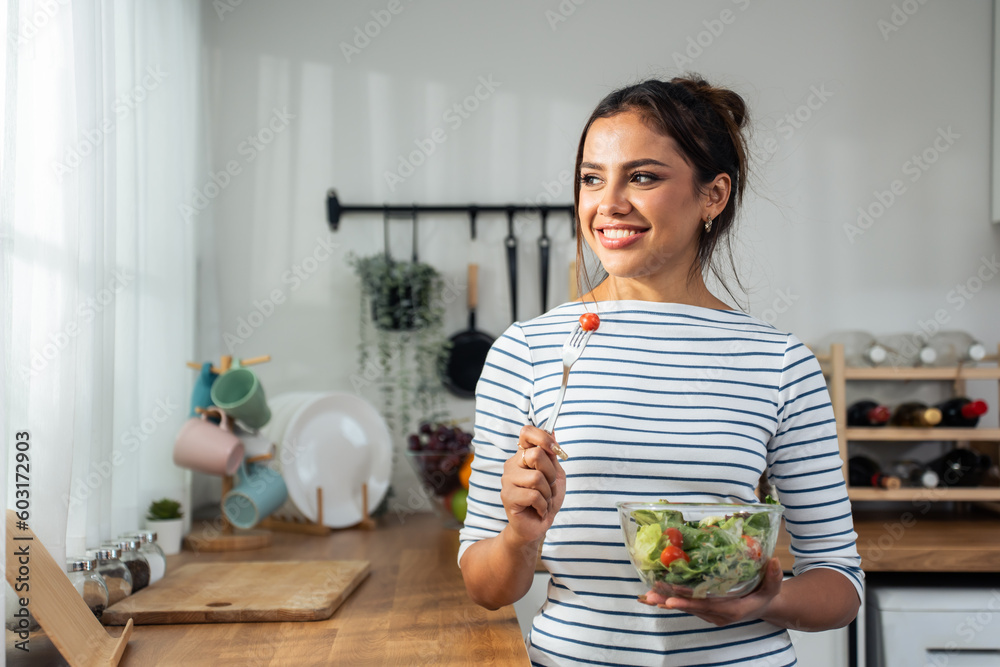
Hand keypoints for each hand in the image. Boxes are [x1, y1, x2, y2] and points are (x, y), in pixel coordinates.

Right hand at [499, 425, 565, 545]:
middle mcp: (512, 464)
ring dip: (547, 493)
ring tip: (543, 500)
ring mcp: (507, 480)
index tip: (555, 449)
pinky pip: (533, 495)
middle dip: (551, 473)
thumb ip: (552, 454)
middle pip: (536, 454)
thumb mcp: (556, 474)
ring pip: (536, 477)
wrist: (537, 525)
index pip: (526, 432)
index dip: (543, 437)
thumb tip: (552, 430)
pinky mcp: (507, 497)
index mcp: (523, 456)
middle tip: (549, 486)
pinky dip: (543, 505)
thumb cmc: (546, 499)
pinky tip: (538, 509)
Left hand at [639, 558, 783, 626]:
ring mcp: (710, 614)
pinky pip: (687, 606)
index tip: (671, 599)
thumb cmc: (765, 595)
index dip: (689, 602)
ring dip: (666, 602)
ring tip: (648, 596)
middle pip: (691, 608)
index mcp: (733, 610)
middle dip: (670, 602)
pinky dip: (671, 601)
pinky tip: (655, 596)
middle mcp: (718, 615)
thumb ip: (773, 576)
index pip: (707, 606)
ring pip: (686, 608)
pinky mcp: (705, 611)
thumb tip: (774, 560)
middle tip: (651, 596)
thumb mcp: (773, 587)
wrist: (762, 607)